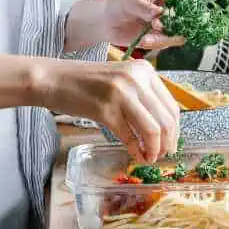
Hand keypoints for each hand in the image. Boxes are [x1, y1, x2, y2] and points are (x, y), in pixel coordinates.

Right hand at [33, 57, 180, 162]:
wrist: (54, 79)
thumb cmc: (86, 82)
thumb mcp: (121, 80)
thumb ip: (142, 96)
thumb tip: (163, 128)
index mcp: (144, 71)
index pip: (171, 106)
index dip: (174, 130)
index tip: (170, 144)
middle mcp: (136, 79)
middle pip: (166, 120)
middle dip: (167, 143)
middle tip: (162, 155)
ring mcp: (121, 93)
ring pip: (152, 130)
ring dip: (154, 149)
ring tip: (150, 158)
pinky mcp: (105, 110)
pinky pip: (129, 136)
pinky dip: (136, 150)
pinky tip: (135, 156)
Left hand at [103, 0, 184, 52]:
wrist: (106, 23)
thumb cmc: (119, 5)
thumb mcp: (131, 3)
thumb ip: (145, 8)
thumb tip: (158, 13)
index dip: (187, 3)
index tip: (184, 10)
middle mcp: (169, 9)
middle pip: (185, 17)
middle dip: (176, 23)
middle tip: (159, 25)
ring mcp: (166, 25)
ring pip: (178, 33)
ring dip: (165, 36)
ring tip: (148, 36)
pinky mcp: (160, 38)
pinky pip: (165, 43)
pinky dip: (156, 43)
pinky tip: (143, 40)